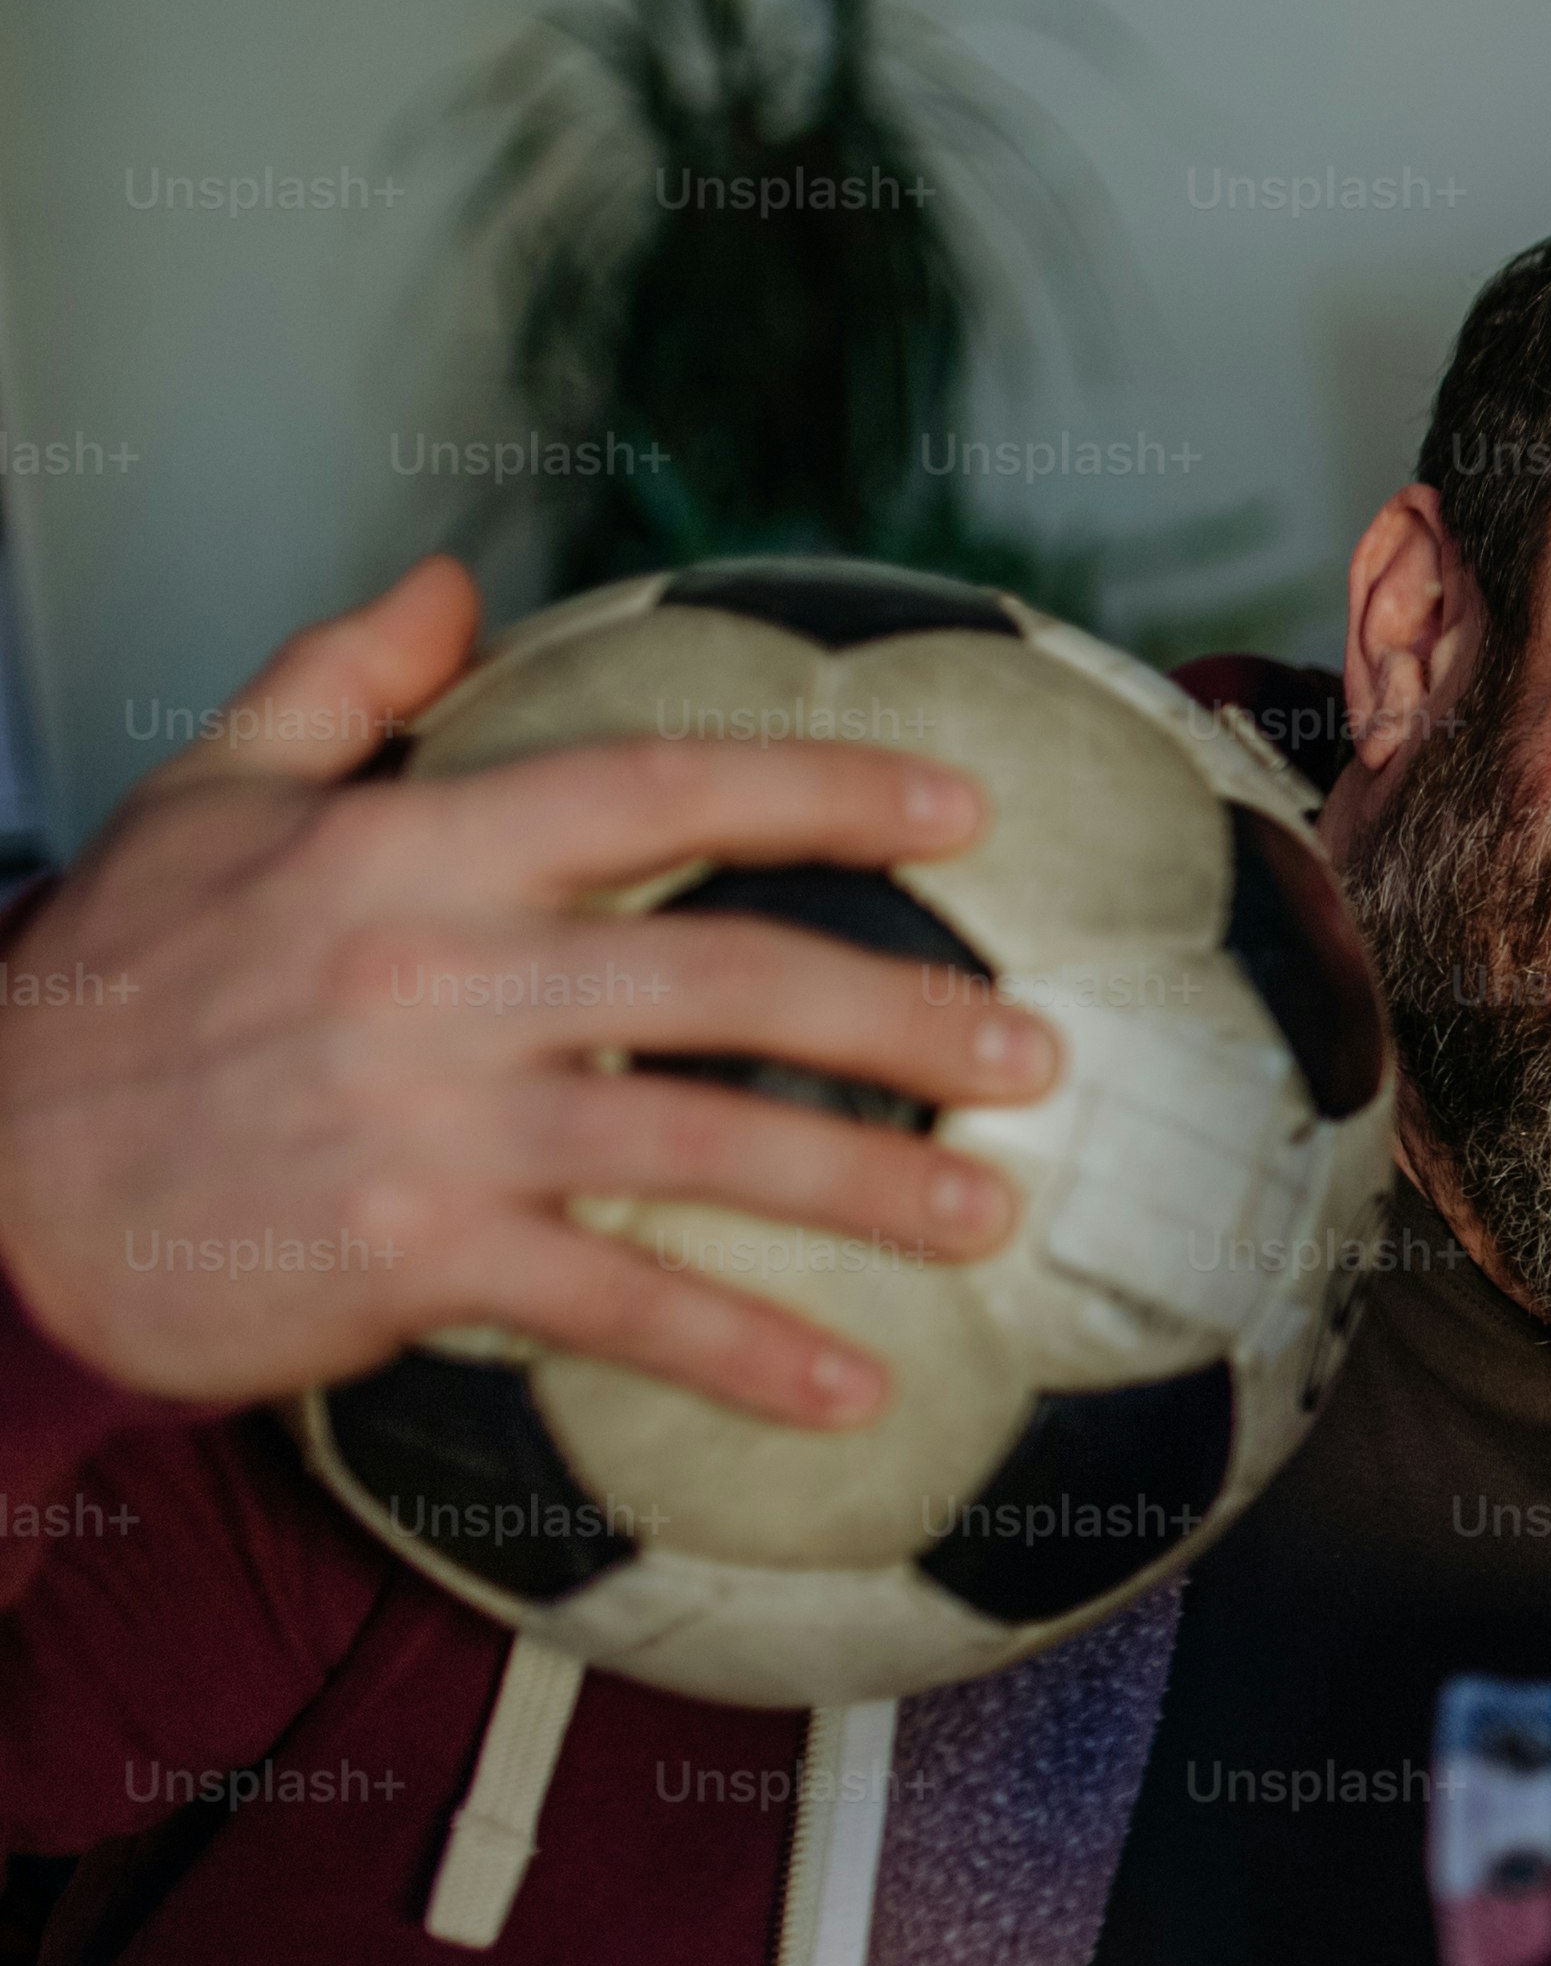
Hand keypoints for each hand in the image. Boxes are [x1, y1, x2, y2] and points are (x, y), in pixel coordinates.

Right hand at [0, 555, 1058, 1424]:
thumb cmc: (102, 996)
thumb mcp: (201, 799)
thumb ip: (336, 682)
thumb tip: (445, 578)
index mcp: (412, 844)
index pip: (663, 787)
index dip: (826, 787)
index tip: (960, 803)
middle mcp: (443, 969)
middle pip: (732, 972)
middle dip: (907, 1015)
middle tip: (1032, 1054)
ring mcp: (435, 1117)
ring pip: (707, 1140)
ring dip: (869, 1183)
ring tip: (990, 1211)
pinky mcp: (414, 1250)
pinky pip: (619, 1306)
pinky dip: (743, 1351)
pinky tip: (849, 1386)